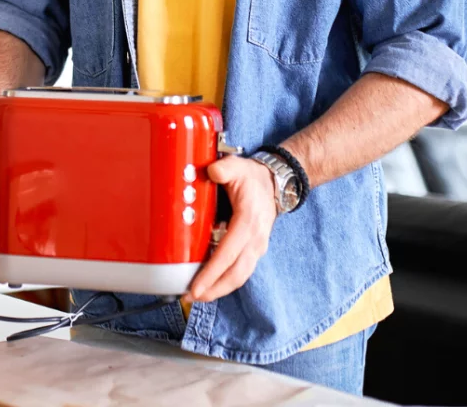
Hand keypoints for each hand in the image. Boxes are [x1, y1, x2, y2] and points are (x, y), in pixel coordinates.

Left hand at [185, 155, 276, 303]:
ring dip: (219, 289)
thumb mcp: (238, 167)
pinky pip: (241, 271)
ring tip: (197, 296)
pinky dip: (226, 281)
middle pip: (235, 274)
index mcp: (248, 222)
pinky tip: (210, 284)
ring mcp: (257, 247)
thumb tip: (212, 172)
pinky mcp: (255, 251)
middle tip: (190, 297)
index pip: (228, 253)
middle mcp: (255, 240)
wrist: (276, 184)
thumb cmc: (252, 178)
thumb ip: (224, 168)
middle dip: (213, 289)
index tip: (195, 287)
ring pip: (239, 277)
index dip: (211, 273)